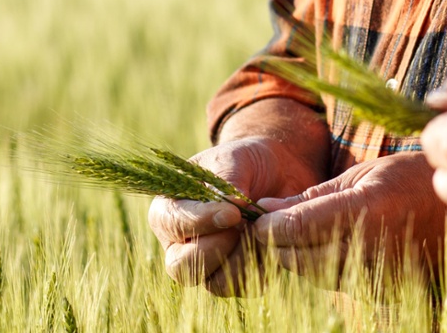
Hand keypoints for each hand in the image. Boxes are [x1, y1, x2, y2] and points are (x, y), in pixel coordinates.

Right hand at [148, 135, 316, 293]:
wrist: (277, 173)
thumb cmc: (246, 162)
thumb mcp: (234, 160)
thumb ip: (227, 181)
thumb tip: (231, 205)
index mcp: (169, 210)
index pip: (172, 225)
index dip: (201, 221)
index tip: (234, 212)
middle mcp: (181, 244)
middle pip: (182, 268)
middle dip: (216, 248)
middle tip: (244, 226)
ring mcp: (208, 264)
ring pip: (214, 283)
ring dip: (242, 260)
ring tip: (261, 230)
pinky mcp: (236, 276)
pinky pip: (244, 286)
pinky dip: (262, 267)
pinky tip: (272, 241)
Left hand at [249, 152, 446, 279]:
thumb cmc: (412, 182)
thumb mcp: (363, 174)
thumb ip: (312, 196)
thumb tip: (264, 210)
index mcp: (363, 211)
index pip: (292, 229)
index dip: (264, 224)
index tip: (254, 213)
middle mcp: (365, 250)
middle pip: (291, 259)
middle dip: (273, 242)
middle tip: (269, 222)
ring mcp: (371, 277)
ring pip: (305, 275)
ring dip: (292, 256)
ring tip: (298, 230)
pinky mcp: (374, 293)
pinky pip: (328, 283)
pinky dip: (315, 266)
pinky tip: (323, 245)